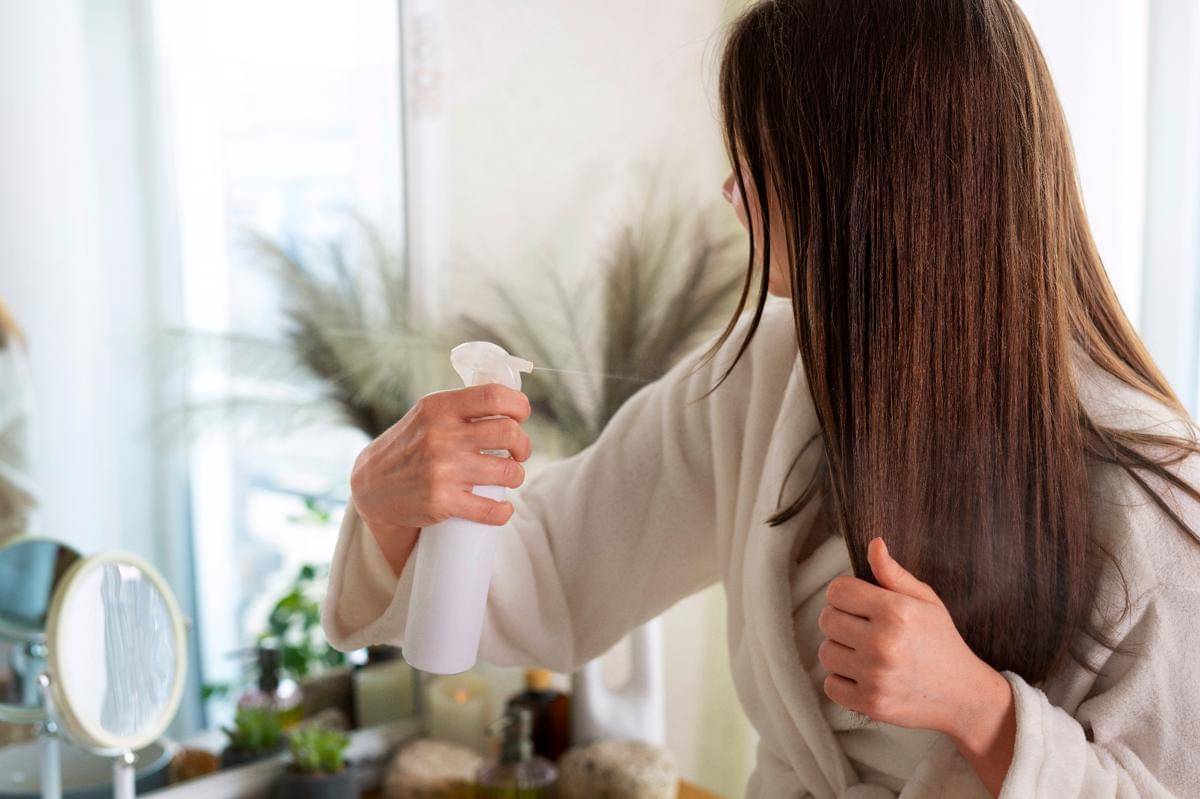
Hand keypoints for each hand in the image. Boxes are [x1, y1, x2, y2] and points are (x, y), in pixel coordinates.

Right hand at [350, 384, 531, 538]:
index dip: (519, 406)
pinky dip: (504, 511)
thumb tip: (510, 402)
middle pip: (509, 433)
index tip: (521, 416)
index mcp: (439, 408)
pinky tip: (502, 508)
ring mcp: (443, 470)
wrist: (371, 487)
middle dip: (523, 445)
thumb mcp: (426, 414)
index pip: (495, 396)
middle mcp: (442, 436)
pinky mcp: (443, 502)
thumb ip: (461, 406)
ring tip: (510, 476)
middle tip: (519, 452)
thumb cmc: (410, 446)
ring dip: (517, 475)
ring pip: (509, 472)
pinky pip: (492, 509)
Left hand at [818, 537, 1014, 793]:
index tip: (858, 603)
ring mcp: (875, 676)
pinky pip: (830, 685)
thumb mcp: (926, 601)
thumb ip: (893, 574)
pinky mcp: (870, 703)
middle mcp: (882, 643)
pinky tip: (864, 676)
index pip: (837, 591)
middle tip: (863, 629)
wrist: (964, 695)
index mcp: (895, 611)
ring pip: (826, 653)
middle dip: (841, 621)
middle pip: (826, 620)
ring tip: (865, 653)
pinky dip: (843, 681)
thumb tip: (873, 543)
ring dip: (841, 651)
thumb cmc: (941, 642)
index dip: (844, 594)